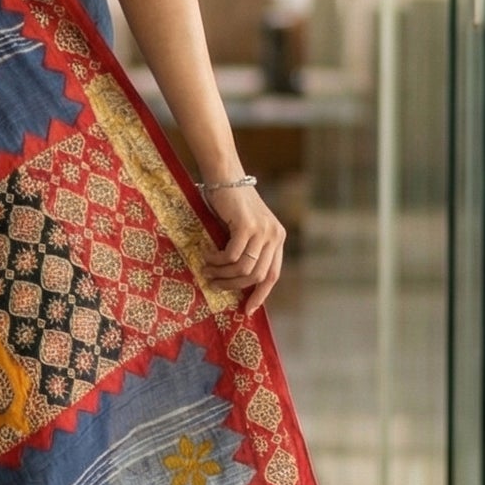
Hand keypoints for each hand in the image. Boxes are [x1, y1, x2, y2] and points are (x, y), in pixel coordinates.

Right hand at [199, 182, 284, 314]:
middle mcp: (275, 235)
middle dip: (234, 286)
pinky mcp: (248, 226)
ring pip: (244, 268)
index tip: (246, 310)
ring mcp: (263, 231)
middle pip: (257, 275)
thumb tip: (234, 281)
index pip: (273, 274)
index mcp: (278, 237)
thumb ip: (246, 249)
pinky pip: (232, 256)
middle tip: (214, 285)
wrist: (224, 174)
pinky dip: (217, 260)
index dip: (260, 294)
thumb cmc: (229, 202)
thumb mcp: (243, 229)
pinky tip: (206, 253)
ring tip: (207, 269)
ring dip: (222, 273)